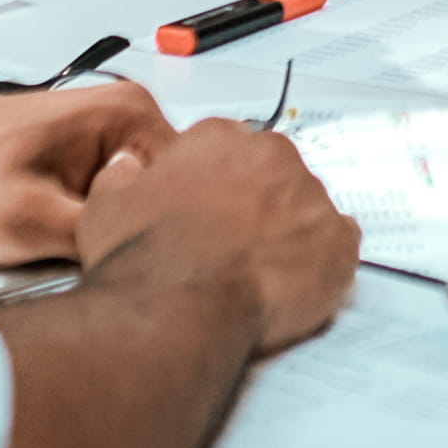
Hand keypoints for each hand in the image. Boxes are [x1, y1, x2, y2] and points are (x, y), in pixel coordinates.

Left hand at [0, 82, 175, 267]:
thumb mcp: (30, 221)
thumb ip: (100, 238)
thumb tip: (153, 263)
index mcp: (128, 114)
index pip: (194, 185)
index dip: (170, 233)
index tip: (143, 261)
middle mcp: (125, 115)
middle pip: (172, 195)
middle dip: (141, 233)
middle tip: (93, 253)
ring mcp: (108, 136)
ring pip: (144, 203)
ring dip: (117, 232)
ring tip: (71, 242)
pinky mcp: (88, 157)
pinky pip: (118, 199)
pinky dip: (100, 225)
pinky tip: (66, 238)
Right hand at [77, 118, 362, 356]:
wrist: (177, 309)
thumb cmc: (144, 260)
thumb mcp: (107, 204)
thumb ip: (123, 175)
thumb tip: (127, 166)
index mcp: (220, 138)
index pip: (230, 146)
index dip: (219, 183)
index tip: (211, 208)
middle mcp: (272, 156)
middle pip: (274, 173)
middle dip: (259, 203)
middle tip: (234, 243)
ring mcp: (311, 197)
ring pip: (307, 208)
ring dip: (291, 232)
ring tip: (260, 271)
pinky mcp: (338, 242)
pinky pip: (340, 243)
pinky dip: (324, 261)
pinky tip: (296, 282)